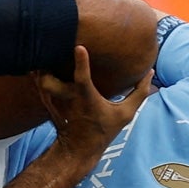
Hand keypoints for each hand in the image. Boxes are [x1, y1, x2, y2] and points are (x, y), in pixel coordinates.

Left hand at [35, 46, 151, 155]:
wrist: (78, 148)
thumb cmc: (104, 129)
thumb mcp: (126, 114)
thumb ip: (139, 93)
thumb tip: (150, 72)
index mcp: (87, 99)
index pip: (82, 79)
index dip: (81, 63)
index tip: (79, 47)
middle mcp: (67, 98)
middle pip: (51, 78)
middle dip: (49, 61)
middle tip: (54, 39)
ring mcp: (53, 100)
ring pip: (41, 77)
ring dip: (42, 61)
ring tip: (47, 42)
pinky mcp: (46, 100)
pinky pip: (38, 80)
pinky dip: (38, 68)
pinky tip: (42, 55)